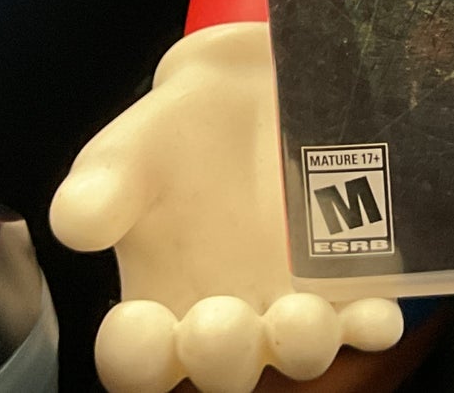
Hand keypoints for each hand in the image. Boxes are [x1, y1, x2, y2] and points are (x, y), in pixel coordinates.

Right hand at [50, 23, 402, 391]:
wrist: (248, 88)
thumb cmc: (174, 136)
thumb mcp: (127, 150)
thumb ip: (101, 186)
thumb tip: (78, 221)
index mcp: (155, 308)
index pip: (138, 360)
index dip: (137, 357)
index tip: (141, 324)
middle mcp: (227, 322)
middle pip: (223, 368)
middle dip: (222, 356)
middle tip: (220, 324)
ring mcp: (293, 306)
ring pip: (299, 351)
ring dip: (301, 344)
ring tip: (297, 316)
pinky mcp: (351, 282)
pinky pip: (367, 317)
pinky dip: (372, 320)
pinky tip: (375, 310)